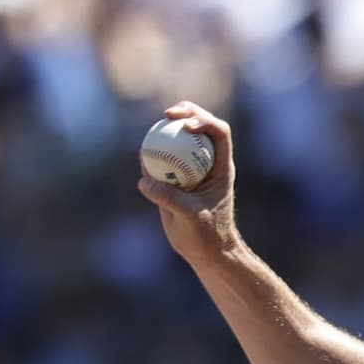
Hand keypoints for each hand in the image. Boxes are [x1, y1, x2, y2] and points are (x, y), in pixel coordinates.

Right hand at [137, 100, 240, 264]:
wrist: (205, 252)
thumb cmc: (206, 236)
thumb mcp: (190, 217)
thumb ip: (169, 198)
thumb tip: (145, 181)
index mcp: (221, 167)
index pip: (220, 133)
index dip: (205, 121)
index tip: (186, 125)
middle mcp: (208, 163)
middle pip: (200, 127)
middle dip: (187, 112)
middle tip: (168, 113)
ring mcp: (191, 169)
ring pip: (180, 140)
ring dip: (167, 129)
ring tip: (154, 127)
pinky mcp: (175, 179)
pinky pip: (162, 160)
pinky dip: (153, 154)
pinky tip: (143, 153)